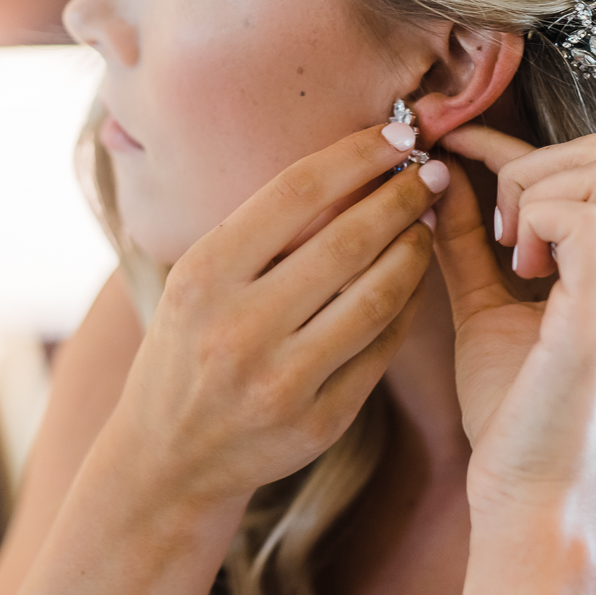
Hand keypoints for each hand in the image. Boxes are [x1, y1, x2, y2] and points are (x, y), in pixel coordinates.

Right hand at [98, 124, 449, 513]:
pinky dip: (407, 307)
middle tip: (429, 173)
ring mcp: (280, 381)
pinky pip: (381, 350)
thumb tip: (351, 169)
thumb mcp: (197, 281)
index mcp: (203, 275)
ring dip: (413, 250)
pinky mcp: (317, 422)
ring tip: (424, 223)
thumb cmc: (188, 347)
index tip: (398, 136)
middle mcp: (239, 327)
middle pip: (346, 241)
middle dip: (399, 197)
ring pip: (375, 297)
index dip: (356, 156)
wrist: (167, 458)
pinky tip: (414, 281)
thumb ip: (260, 233)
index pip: (295, 191)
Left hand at [431, 127, 595, 522]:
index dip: (514, 146)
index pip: (591, 164)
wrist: (529, 497)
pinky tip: (517, 269)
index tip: (453, 146)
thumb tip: (440, 176)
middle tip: (494, 232)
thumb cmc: (514, 411)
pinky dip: (536, 221)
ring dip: (532, 193)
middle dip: (528, 166)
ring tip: (508, 256)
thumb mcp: (485, 305)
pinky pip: (585, 218)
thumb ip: (468, 242)